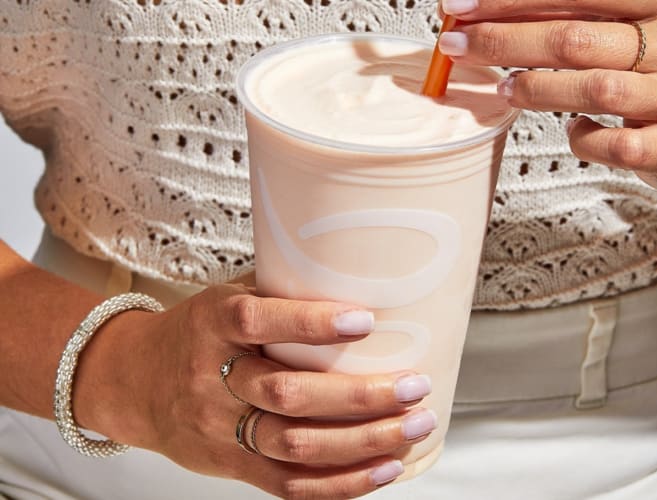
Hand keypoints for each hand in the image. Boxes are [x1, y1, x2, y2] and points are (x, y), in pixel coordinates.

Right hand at [75, 284, 435, 498]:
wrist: (132, 382)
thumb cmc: (193, 332)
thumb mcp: (224, 298)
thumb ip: (279, 295)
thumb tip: (357, 278)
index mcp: (213, 323)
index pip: (256, 320)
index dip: (310, 323)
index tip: (364, 320)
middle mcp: (213, 377)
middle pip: (287, 394)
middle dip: (359, 395)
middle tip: (412, 385)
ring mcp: (221, 427)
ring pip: (295, 444)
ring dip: (363, 441)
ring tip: (413, 427)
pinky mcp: (231, 463)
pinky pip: (289, 483)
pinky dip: (341, 482)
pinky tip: (383, 467)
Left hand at [437, 0, 656, 191]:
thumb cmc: (653, 69)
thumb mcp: (625, 25)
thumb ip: (569, 14)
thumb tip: (485, 11)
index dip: (509, 0)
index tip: (459, 7)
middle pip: (572, 39)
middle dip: (501, 40)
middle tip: (456, 46)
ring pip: (589, 89)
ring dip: (531, 88)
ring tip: (503, 86)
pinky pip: (606, 144)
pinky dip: (577, 138)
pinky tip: (569, 128)